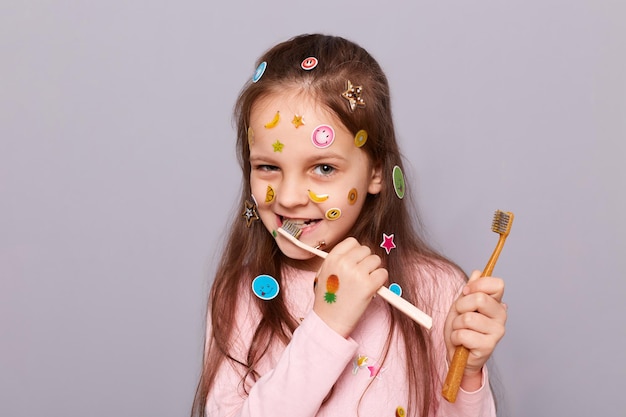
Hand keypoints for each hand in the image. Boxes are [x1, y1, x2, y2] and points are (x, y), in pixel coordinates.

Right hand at [313, 237, 387, 337]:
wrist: (329, 322)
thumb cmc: (328, 300)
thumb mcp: (324, 274)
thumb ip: (338, 260)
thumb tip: (356, 253)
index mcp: (332, 258)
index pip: (352, 242)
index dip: (357, 252)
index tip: (357, 261)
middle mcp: (344, 262)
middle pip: (366, 250)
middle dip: (366, 261)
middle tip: (362, 275)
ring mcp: (356, 273)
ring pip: (376, 260)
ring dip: (374, 270)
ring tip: (365, 283)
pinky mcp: (368, 285)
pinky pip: (383, 273)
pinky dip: (380, 281)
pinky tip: (372, 288)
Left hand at [444, 270, 506, 386]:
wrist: (457, 355)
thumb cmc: (461, 328)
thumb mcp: (461, 305)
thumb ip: (470, 289)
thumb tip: (477, 272)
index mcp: (496, 302)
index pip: (497, 284)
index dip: (477, 285)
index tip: (466, 292)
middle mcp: (501, 315)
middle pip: (480, 299)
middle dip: (461, 307)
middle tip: (460, 317)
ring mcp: (497, 331)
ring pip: (468, 318)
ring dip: (456, 325)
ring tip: (460, 331)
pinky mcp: (489, 346)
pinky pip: (463, 334)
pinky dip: (455, 338)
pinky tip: (461, 343)